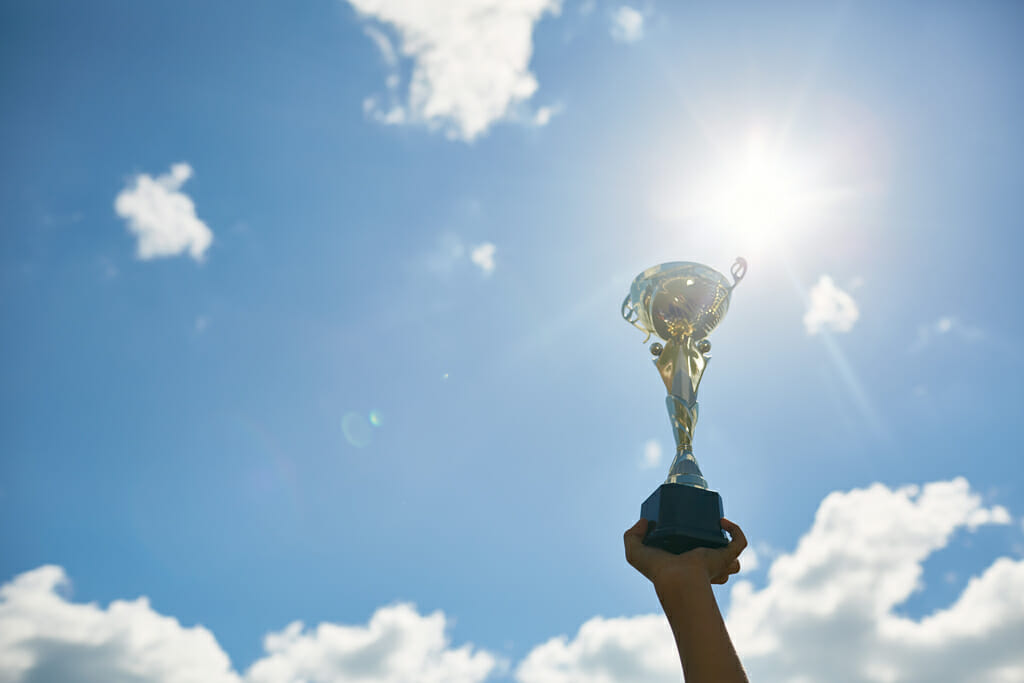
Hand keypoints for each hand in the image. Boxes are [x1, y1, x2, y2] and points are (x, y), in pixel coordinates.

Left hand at [624, 518, 746, 589]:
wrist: (676, 578)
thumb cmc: (657, 571)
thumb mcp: (635, 552)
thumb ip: (631, 536)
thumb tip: (644, 520)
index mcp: (686, 566)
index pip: (694, 561)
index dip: (693, 546)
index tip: (686, 529)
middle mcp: (703, 567)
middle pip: (715, 564)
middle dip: (714, 553)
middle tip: (703, 528)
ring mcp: (717, 562)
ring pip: (733, 561)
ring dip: (729, 548)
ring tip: (716, 526)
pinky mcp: (726, 556)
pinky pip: (740, 543)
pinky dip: (735, 530)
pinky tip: (722, 521)